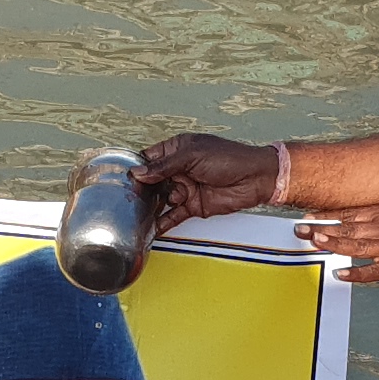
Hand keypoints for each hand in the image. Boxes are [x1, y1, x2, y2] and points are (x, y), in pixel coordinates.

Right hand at [137, 133, 281, 231]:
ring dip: (150, 208)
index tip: (122, 178)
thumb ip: (164, 166)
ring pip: (161, 200)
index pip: (149, 159)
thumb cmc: (229, 158)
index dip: (137, 168)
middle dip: (141, 191)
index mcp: (177, 150)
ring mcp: (185, 188)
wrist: (256, 179)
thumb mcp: (192, 156)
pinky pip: (173, 215)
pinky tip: (151, 229)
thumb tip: (138, 173)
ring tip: (136, 216)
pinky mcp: (192, 206)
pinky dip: (162, 223)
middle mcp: (178, 169)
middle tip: (128, 200)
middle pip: (152, 181)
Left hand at [297, 205, 378, 285]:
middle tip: (298, 230)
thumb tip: (372, 220)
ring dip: (333, 244)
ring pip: (355, 245)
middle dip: (321, 228)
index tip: (309, 213)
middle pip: (347, 226)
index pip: (352, 210)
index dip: (328, 213)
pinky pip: (373, 271)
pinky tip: (340, 273)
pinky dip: (356, 272)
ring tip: (313, 244)